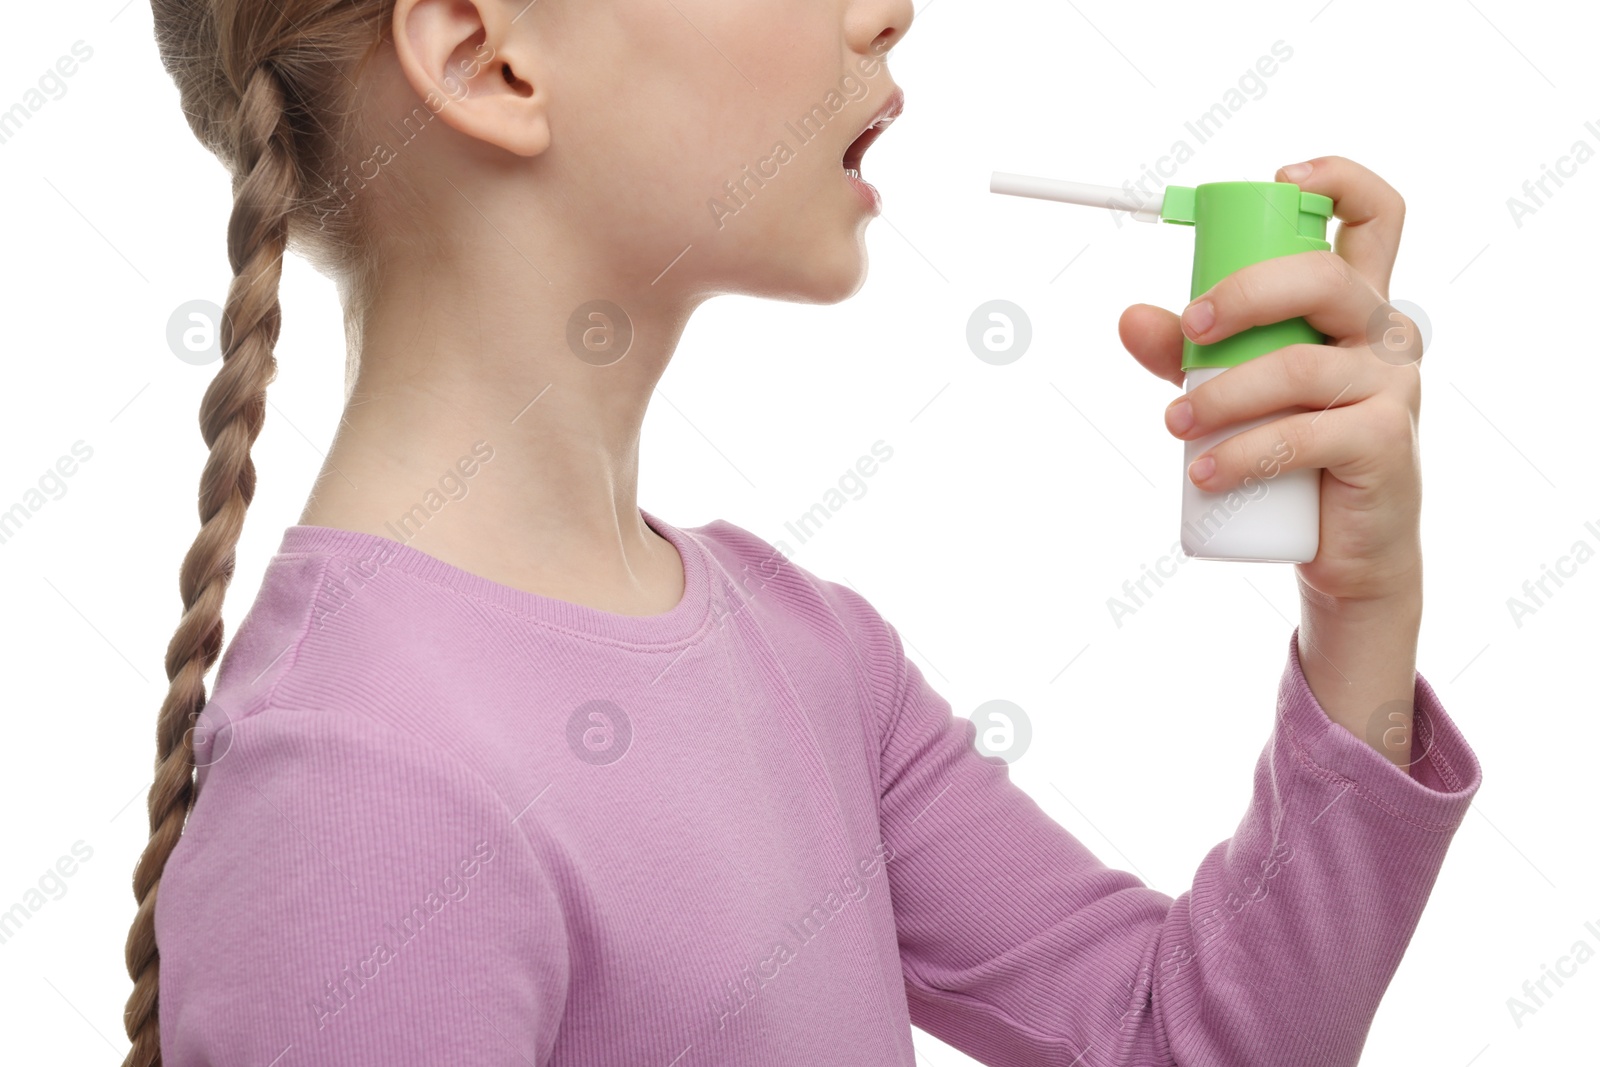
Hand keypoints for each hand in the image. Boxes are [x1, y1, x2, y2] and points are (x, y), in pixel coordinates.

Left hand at [1118, 157, 1425, 763]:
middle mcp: (1384, 332)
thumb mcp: (1230, 391)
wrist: (1340, 549)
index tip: (1279, 178)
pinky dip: (1241, 453)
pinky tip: (1203, 472)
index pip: (1375, 214)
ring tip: (1174, 424)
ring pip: (1299, 367)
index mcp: (1355, 302)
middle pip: (1324, 278)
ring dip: (1221, 394)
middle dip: (1245, 292)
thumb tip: (1129, 317)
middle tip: (1189, 331)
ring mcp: (1391, 387)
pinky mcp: (1384, 445)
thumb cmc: (1288, 452)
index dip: (1337, 179)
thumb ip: (1183, 352)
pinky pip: (1305, 436)